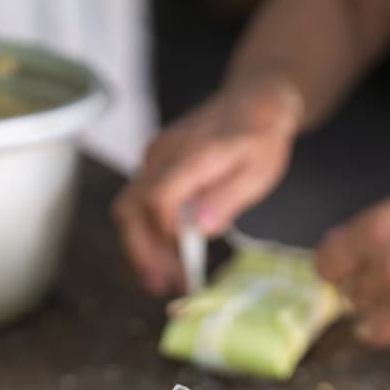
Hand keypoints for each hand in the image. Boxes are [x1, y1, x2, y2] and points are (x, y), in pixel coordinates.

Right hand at [112, 76, 301, 293]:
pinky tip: (166, 258)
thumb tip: (199, 228)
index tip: (186, 263)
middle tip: (163, 286)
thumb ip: (228, 197)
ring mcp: (153, 158)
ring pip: (129, 209)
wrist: (254, 102)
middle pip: (131, 208)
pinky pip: (139, 204)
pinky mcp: (152, 165)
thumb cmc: (260, 139)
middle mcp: (163, 153)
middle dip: (142, 252)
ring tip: (163, 281)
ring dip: (141, 248)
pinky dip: (148, 234)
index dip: (166, 237)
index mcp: (193, 154)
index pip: (159, 199)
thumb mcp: (258, 172)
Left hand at [315, 163, 389, 366]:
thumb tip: (336, 247)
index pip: (325, 268)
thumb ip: (370, 229)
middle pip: (350, 300)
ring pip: (374, 332)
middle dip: (364, 292)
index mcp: (375, 232)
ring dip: (383, 323)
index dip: (336, 268)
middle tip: (388, 281)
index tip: (347, 269)